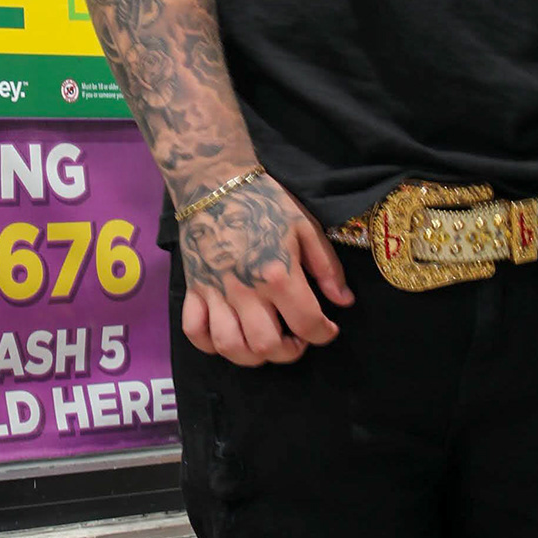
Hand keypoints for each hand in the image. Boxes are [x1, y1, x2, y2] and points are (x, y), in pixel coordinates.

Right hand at [179, 171, 352, 365]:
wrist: (214, 182)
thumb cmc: (265, 202)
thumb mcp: (306, 227)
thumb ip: (327, 268)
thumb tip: (344, 302)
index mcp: (277, 273)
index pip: (307, 323)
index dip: (324, 334)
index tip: (328, 328)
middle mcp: (245, 290)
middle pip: (266, 346)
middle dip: (289, 352)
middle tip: (297, 338)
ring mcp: (215, 292)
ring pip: (230, 347)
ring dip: (252, 356)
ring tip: (266, 341)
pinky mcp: (193, 289)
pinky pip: (194, 331)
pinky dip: (210, 344)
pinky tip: (229, 335)